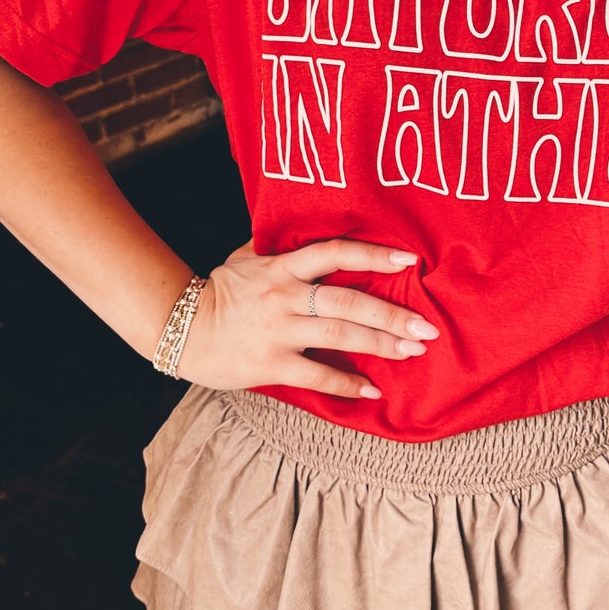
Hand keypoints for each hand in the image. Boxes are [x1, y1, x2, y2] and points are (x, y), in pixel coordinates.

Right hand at [176, 236, 437, 399]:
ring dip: (380, 345)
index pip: (335, 253)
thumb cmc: (221, 290)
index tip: (409, 261)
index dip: (373, 255)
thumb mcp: (246, 256)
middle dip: (392, 315)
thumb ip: (280, 243)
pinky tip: (372, 390)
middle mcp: (285, 296)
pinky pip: (317, 376)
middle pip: (348, 302)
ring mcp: (279, 331)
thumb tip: (306, 219)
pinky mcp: (270, 364)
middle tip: (427, 327)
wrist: (181, 329)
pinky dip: (347, 385)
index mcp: (282, 267)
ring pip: (340, 337)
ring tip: (412, 352)